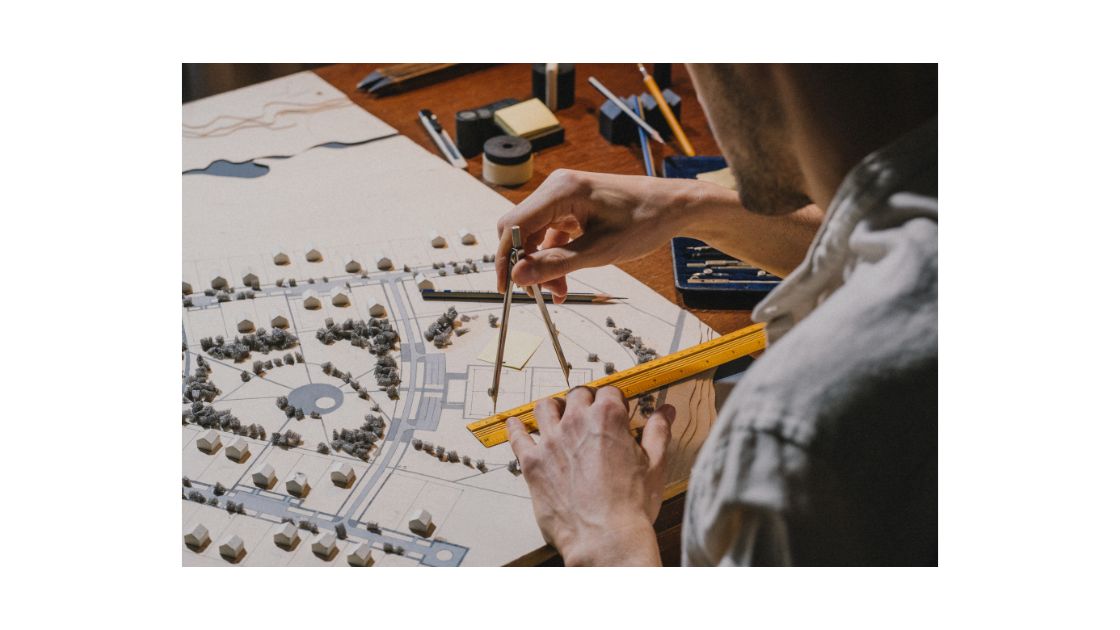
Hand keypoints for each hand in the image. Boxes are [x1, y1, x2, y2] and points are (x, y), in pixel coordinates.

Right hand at [495, 169, 698, 302]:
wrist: (674, 207)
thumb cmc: (644, 221)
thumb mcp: (600, 251)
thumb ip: (557, 263)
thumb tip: (519, 275)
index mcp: (561, 190)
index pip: (513, 225)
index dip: (505, 258)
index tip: (506, 288)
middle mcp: (556, 188)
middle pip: (519, 230)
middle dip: (525, 264)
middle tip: (537, 294)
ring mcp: (562, 197)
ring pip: (534, 236)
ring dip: (541, 265)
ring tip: (558, 292)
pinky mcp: (570, 207)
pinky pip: (550, 235)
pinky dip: (554, 258)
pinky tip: (564, 281)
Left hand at [506, 386, 675, 565]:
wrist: (605, 539)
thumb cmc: (631, 507)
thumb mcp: (655, 465)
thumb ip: (658, 432)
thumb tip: (665, 412)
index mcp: (608, 418)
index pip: (609, 392)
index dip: (615, 400)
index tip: (617, 408)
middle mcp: (576, 422)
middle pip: (577, 396)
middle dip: (585, 401)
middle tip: (589, 413)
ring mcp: (551, 441)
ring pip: (545, 407)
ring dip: (553, 407)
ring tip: (557, 414)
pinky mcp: (533, 463)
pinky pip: (518, 437)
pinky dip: (516, 428)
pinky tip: (516, 424)